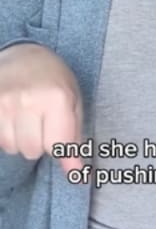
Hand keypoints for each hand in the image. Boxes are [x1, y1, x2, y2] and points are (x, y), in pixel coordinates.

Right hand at [0, 43, 84, 173]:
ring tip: (26, 118)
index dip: (60, 150)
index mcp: (57, 99)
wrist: (25, 54)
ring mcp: (3, 104)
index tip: (64, 149)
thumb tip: (76, 174)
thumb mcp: (74, 102)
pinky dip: (6, 135)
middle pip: (32, 150)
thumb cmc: (55, 80)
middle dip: (40, 142)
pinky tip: (12, 119)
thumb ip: (74, 138)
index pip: (56, 146)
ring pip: (12, 147)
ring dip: (21, 139)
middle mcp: (28, 101)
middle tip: (42, 122)